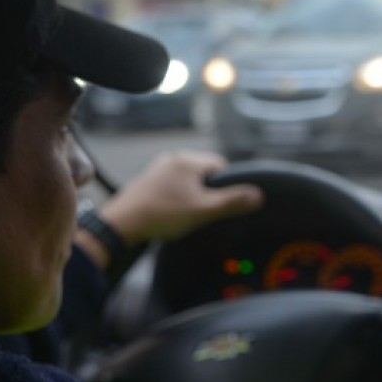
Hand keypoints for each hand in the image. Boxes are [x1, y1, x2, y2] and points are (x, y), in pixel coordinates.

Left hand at [95, 151, 262, 246]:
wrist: (123, 223)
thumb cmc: (164, 214)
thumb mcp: (203, 210)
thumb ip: (232, 202)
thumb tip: (258, 195)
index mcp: (188, 160)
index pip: (221, 166)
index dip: (226, 186)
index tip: (220, 204)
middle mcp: (173, 158)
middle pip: (204, 172)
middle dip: (208, 190)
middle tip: (203, 212)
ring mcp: (158, 168)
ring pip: (188, 179)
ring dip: (192, 194)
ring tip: (186, 214)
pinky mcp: (148, 180)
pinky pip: (173, 184)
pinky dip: (177, 196)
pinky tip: (172, 212)